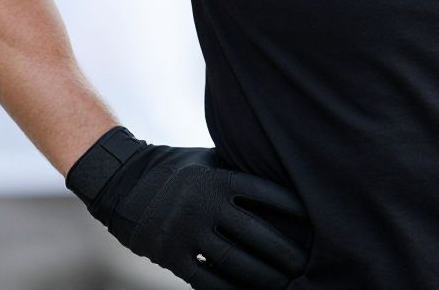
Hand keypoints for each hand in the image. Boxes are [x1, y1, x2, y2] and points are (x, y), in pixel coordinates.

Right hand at [67, 127, 310, 289]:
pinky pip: (206, 280)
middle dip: (283, 251)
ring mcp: (186, 231)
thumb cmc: (179, 169)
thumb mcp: (208, 161)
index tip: (313, 219)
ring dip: (262, 277)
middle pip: (254, 233)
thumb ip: (238, 169)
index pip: (264, 193)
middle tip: (305, 263)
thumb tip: (280, 174)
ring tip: (284, 284)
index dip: (291, 207)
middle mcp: (204, 204)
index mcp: (217, 177)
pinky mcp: (171, 255)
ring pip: (233, 262)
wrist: (125, 184)